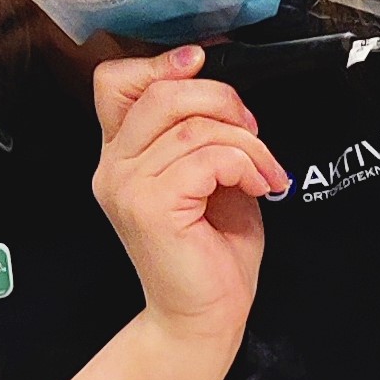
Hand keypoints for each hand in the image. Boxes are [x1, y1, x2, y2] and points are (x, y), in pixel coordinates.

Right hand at [91, 47, 287, 351]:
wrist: (206, 315)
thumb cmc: (212, 253)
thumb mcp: (210, 175)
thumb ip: (203, 131)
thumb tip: (225, 90)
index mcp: (122, 155)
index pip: (116, 82)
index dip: (162, 63)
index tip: (204, 64)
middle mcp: (114, 167)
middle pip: (162, 93)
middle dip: (222, 99)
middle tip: (253, 131)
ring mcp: (127, 187)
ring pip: (193, 126)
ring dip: (246, 143)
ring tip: (265, 171)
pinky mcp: (150, 206)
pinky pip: (207, 158)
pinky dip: (245, 165)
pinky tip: (259, 187)